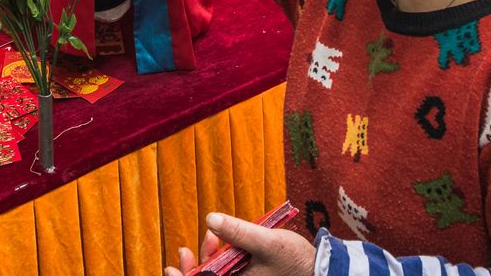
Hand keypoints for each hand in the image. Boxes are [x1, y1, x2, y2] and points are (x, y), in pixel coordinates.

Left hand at [164, 212, 315, 275]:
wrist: (318, 271)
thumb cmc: (294, 260)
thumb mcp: (266, 242)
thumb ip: (238, 232)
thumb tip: (211, 219)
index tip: (171, 269)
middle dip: (193, 268)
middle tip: (185, 250)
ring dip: (207, 261)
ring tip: (211, 239)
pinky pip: (226, 274)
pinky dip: (220, 262)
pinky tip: (221, 244)